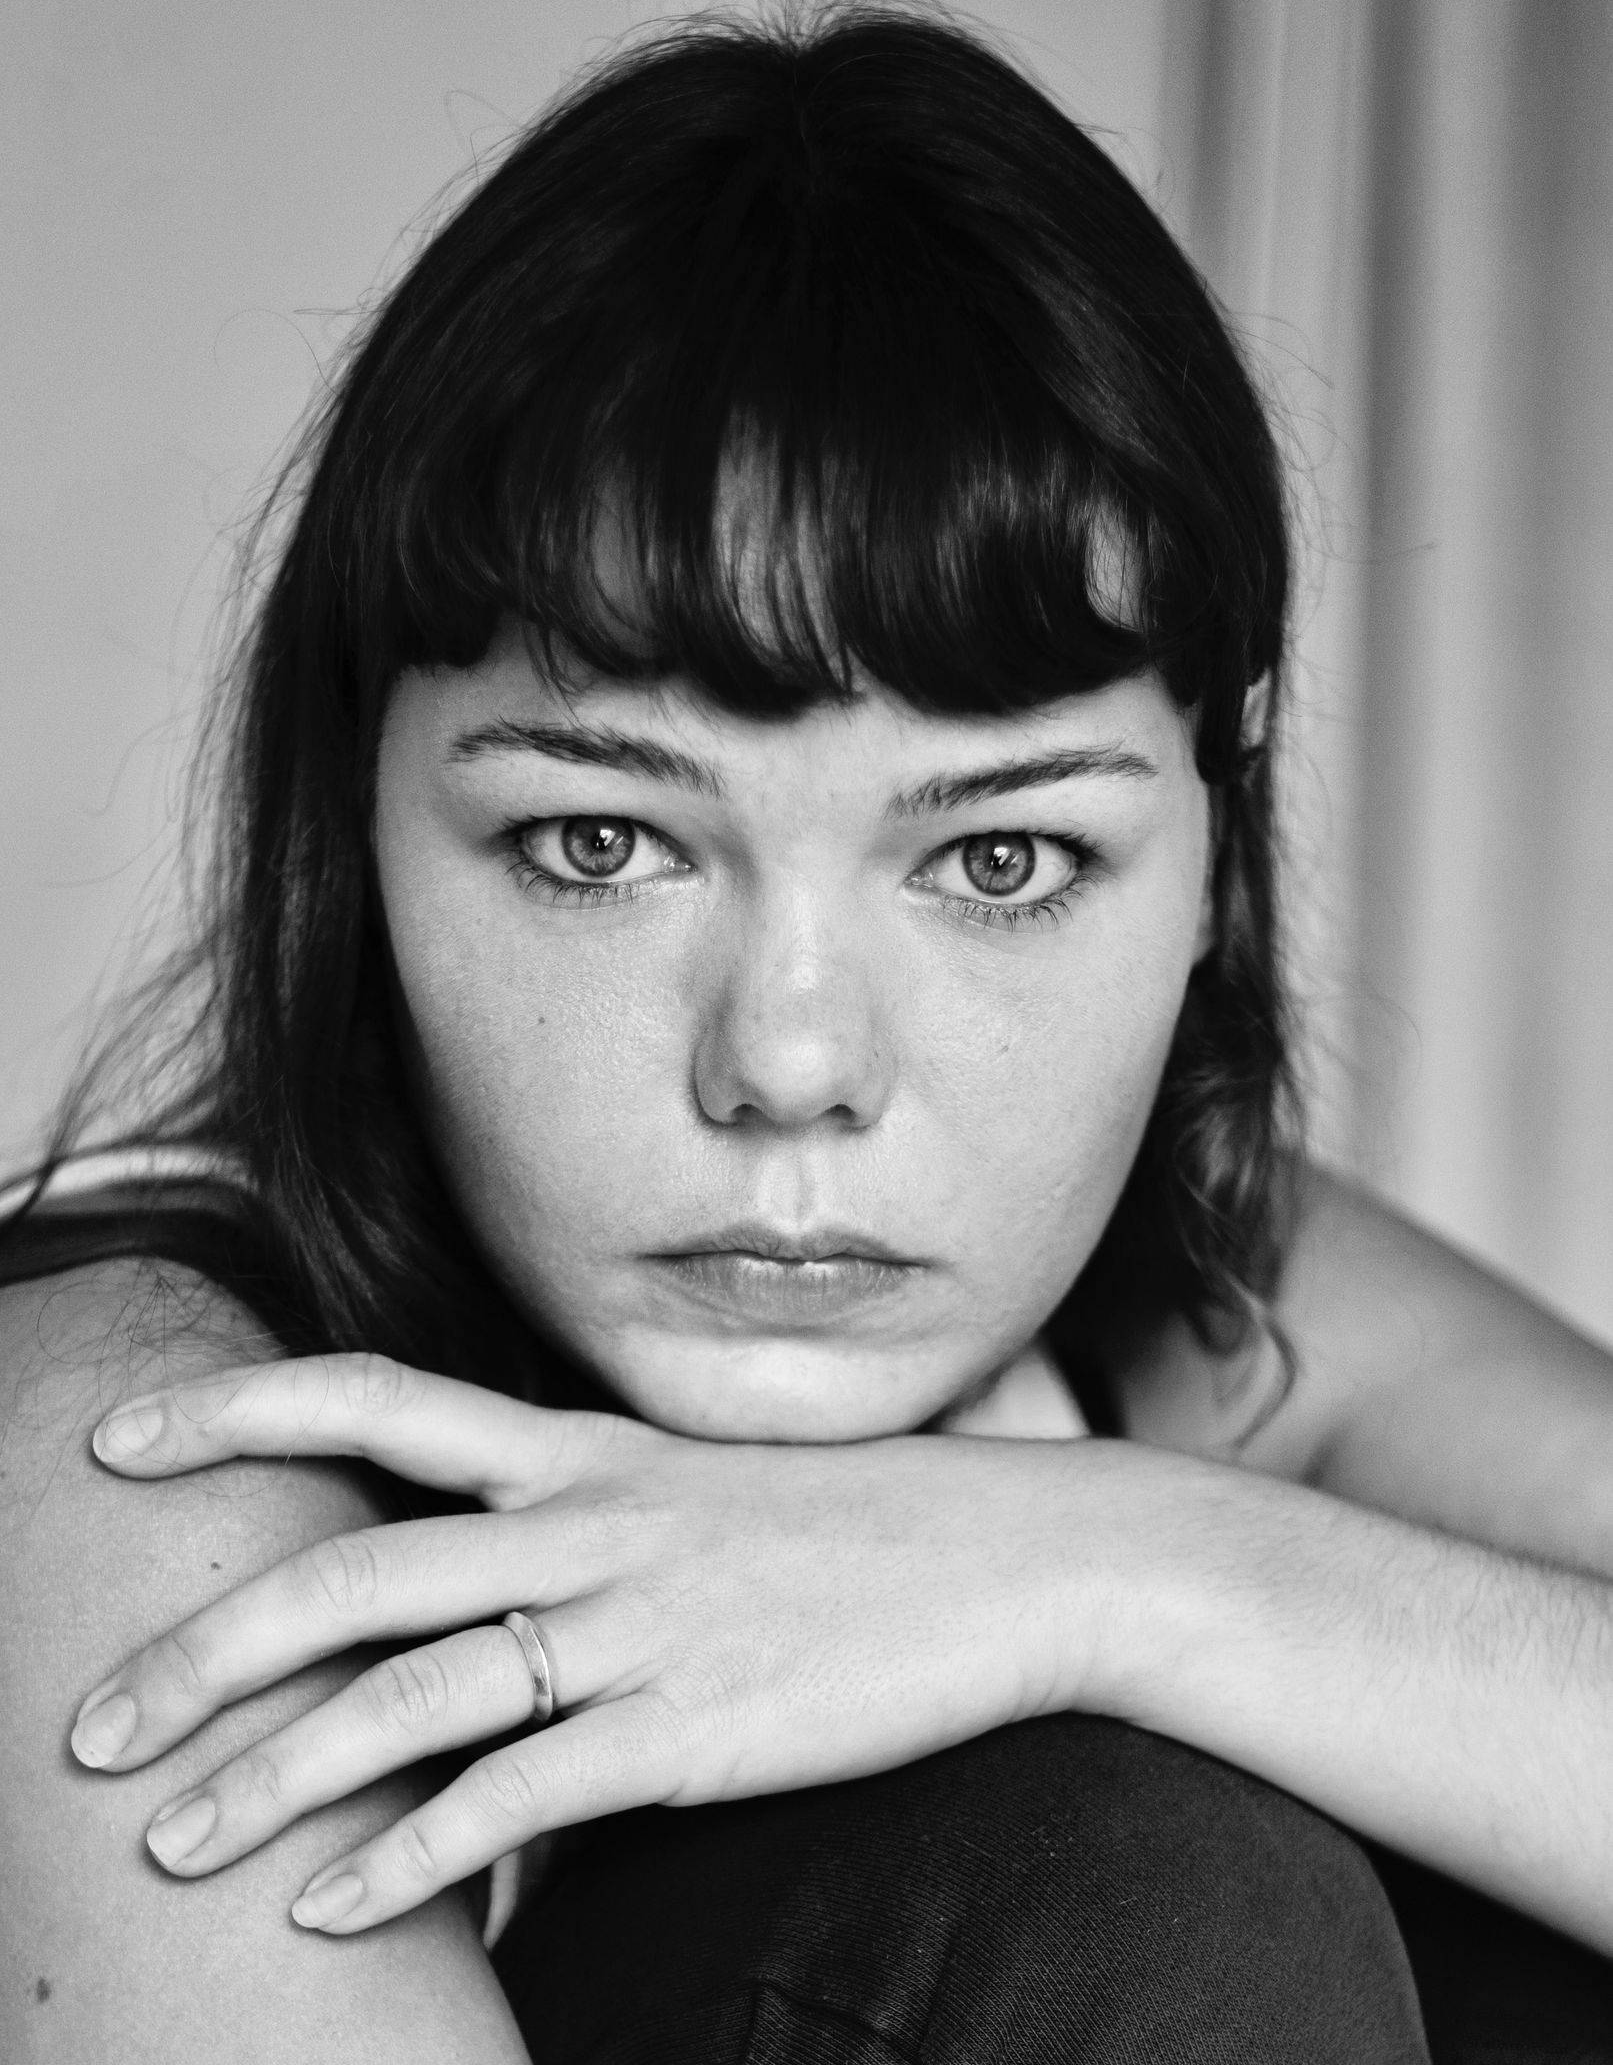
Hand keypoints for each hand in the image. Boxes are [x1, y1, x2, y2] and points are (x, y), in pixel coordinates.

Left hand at [72, 1354, 1105, 1935]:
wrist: (1014, 1554)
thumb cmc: (850, 1524)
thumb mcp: (696, 1489)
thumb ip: (577, 1518)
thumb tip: (475, 1586)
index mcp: (582, 1450)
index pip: (373, 1398)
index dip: (234, 1410)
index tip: (119, 1440)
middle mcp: (588, 1525)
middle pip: (348, 1573)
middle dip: (201, 1651)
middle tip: (92, 1726)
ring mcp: (635, 1627)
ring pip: (407, 1699)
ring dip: (270, 1779)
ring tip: (174, 1842)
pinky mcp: (688, 1731)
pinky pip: (515, 1802)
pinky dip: (406, 1860)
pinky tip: (330, 1905)